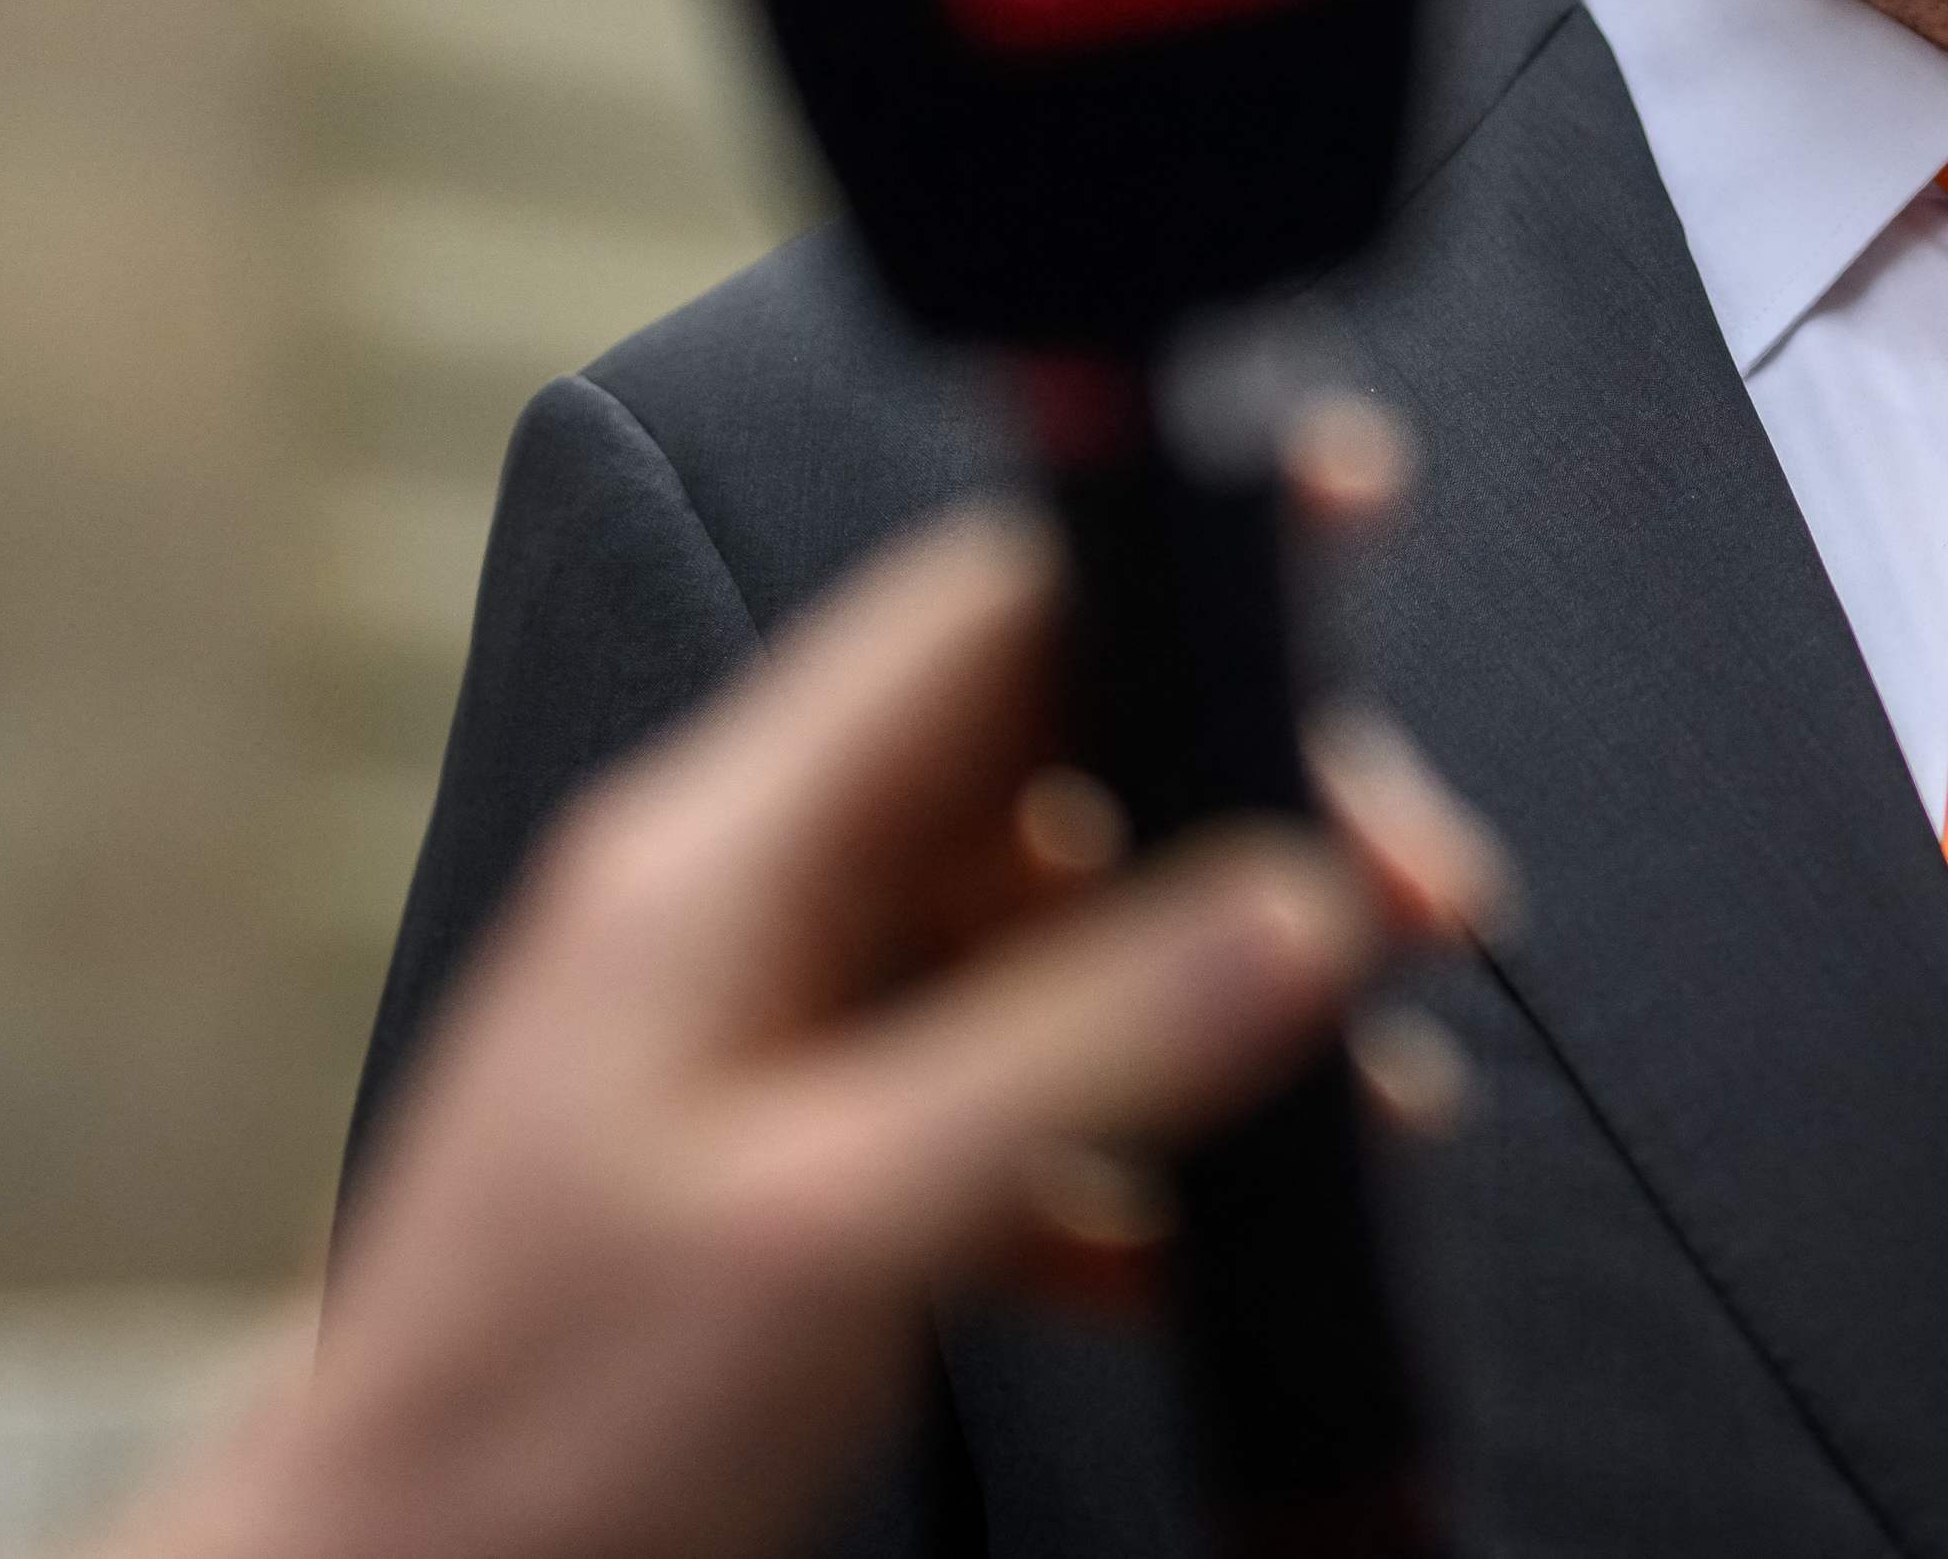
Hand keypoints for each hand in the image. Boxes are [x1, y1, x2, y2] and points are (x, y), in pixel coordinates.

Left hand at [95, 490, 1493, 1558]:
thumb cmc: (531, 1432)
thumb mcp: (833, 1226)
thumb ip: (1077, 1051)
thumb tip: (1298, 910)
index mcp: (724, 860)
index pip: (978, 618)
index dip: (1165, 550)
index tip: (1331, 515)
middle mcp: (751, 914)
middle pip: (1047, 776)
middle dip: (1246, 823)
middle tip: (1416, 899)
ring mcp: (772, 1041)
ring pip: (1048, 946)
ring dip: (1218, 1002)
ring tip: (1372, 1087)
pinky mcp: (800, 1171)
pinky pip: (1009, 1098)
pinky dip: (1136, 1150)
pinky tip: (1210, 1239)